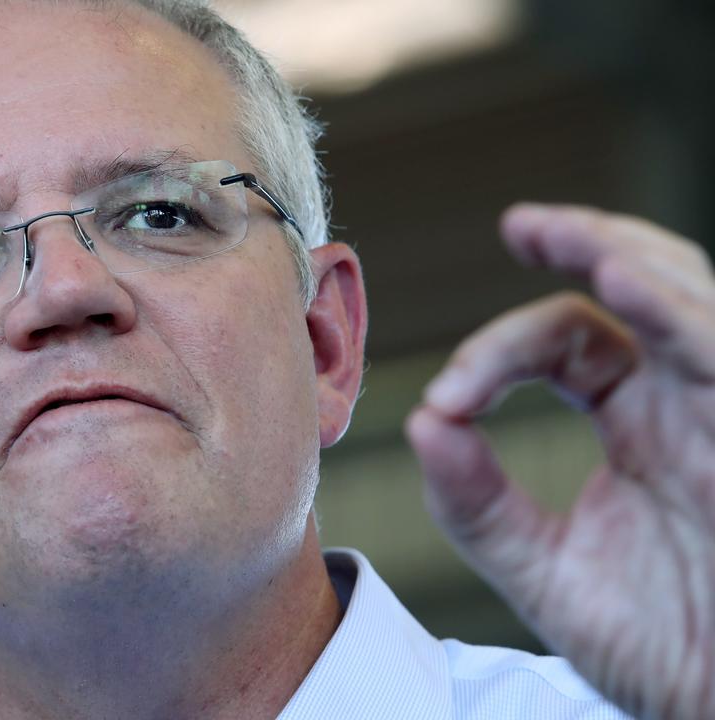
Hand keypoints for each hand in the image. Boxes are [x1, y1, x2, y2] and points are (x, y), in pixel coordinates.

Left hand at [405, 204, 713, 719]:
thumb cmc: (667, 648)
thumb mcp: (548, 572)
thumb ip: (478, 504)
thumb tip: (421, 422)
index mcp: (640, 419)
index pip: (568, 339)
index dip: (498, 351)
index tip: (446, 399)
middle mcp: (690, 401)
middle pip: (642, 286)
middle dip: (584, 241)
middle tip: (522, 224)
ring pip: (690, 298)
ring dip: (629, 257)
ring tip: (564, 235)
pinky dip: (678, 313)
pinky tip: (623, 282)